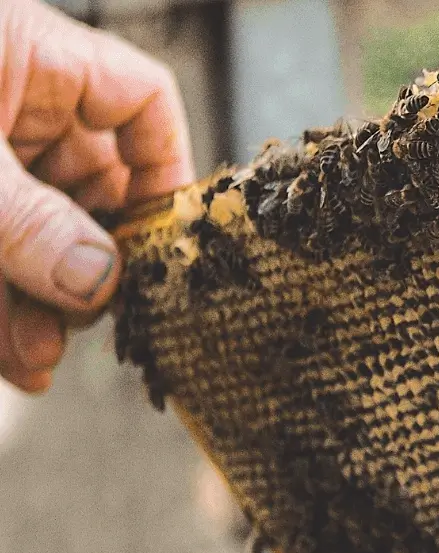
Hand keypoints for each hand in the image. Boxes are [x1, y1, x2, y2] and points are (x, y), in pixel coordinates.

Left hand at [0, 0, 191, 392]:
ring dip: (42, 305)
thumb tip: (101, 284)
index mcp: (24, 55)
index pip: (142, 103)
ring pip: (39, 236)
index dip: (169, 172)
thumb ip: (25, 223)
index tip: (171, 247)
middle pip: (93, 188)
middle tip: (91, 323)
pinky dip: (1, 306)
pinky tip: (8, 354)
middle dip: (91, 269)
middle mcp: (8, 102)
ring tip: (33, 360)